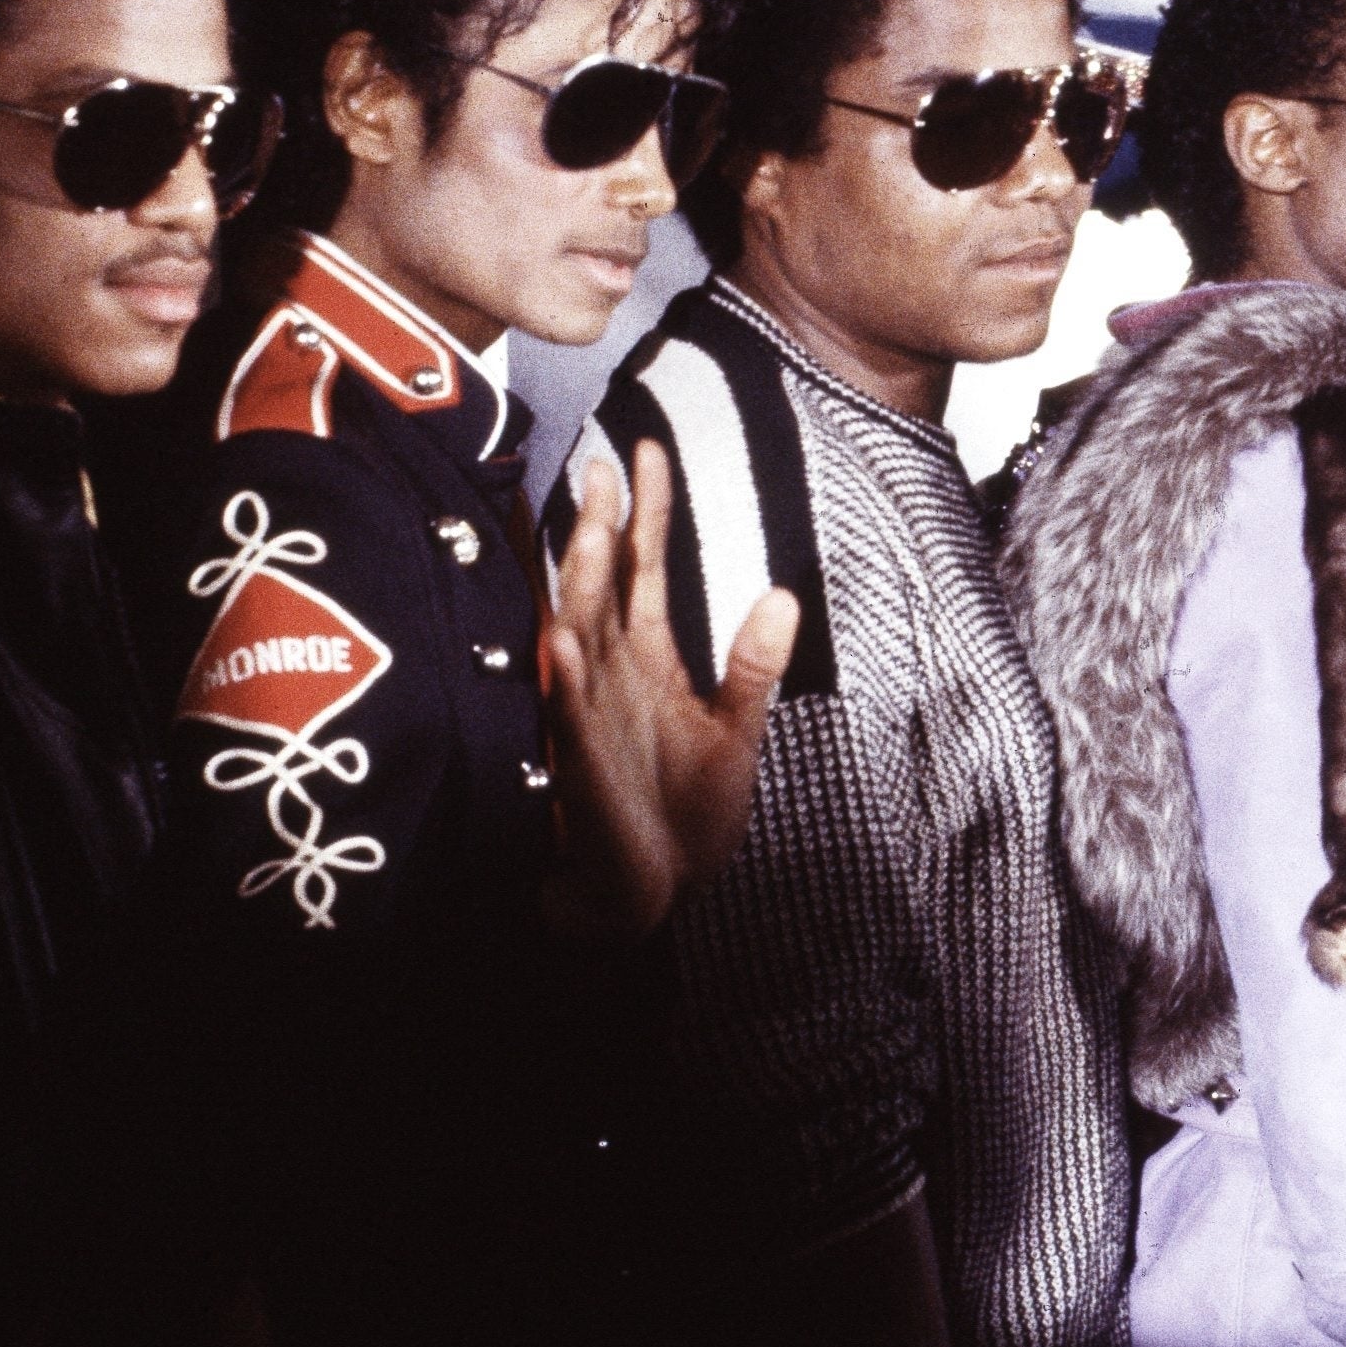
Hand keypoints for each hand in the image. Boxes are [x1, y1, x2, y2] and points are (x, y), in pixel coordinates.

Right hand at [539, 443, 799, 934]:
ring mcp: (589, 711)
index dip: (646, 512)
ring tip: (592, 526)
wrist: (656, 894)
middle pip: (602, 583)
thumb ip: (754, 665)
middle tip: (603, 465)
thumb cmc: (686, 815)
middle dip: (603, 526)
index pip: (643, 568)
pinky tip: (561, 639)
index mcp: (646, 658)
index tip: (648, 452)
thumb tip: (785, 594)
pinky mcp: (580, 758)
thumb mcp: (737, 730)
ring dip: (582, 582)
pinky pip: (567, 710)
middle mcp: (609, 672)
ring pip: (578, 631)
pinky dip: (564, 675)